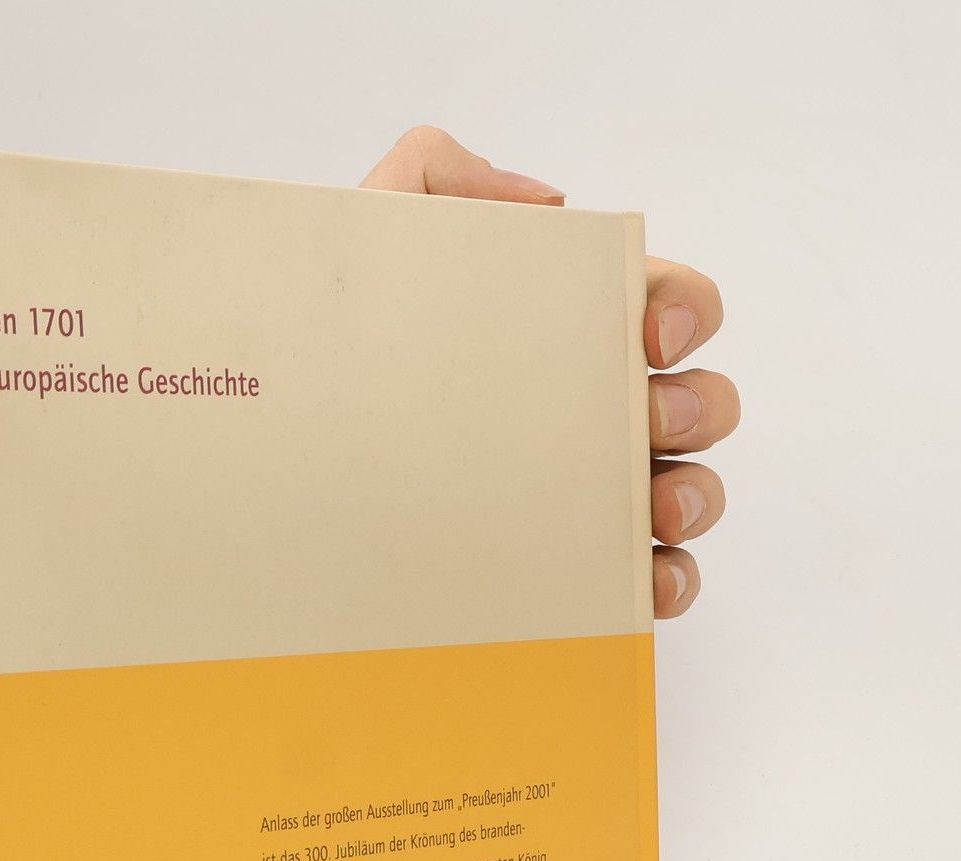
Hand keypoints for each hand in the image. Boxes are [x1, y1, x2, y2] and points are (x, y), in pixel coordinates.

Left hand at [362, 126, 737, 618]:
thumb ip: (437, 177)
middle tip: (645, 420)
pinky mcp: (568, 576)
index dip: (685, 308)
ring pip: (689, 492)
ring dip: (694, 496)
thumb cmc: (323, 361)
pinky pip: (649, 584)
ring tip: (655, 509)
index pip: (666, 304)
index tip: (651, 332)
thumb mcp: (364, 242)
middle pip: (697, 401)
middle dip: (695, 407)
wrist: (263, 476)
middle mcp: (584, 415)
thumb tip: (550, 203)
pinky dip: (669, 583)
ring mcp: (583, 500)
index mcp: (559, 335)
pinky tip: (647, 583)